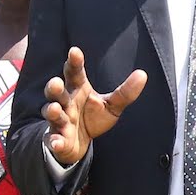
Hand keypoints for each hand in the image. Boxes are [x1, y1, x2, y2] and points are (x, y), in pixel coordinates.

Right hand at [42, 47, 147, 165]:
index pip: (74, 73)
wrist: (80, 143)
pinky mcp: (57, 139)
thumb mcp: (112, 105)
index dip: (74, 62)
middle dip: (55, 87)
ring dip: (52, 111)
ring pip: (52, 113)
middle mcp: (65, 102)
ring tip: (55, 109)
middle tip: (57, 82)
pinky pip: (53, 139)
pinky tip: (56, 143)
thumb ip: (125, 92)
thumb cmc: (93, 118)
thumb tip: (143, 74)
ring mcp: (59, 121)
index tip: (75, 51)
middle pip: (57, 92)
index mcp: (77, 89)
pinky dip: (54, 141)